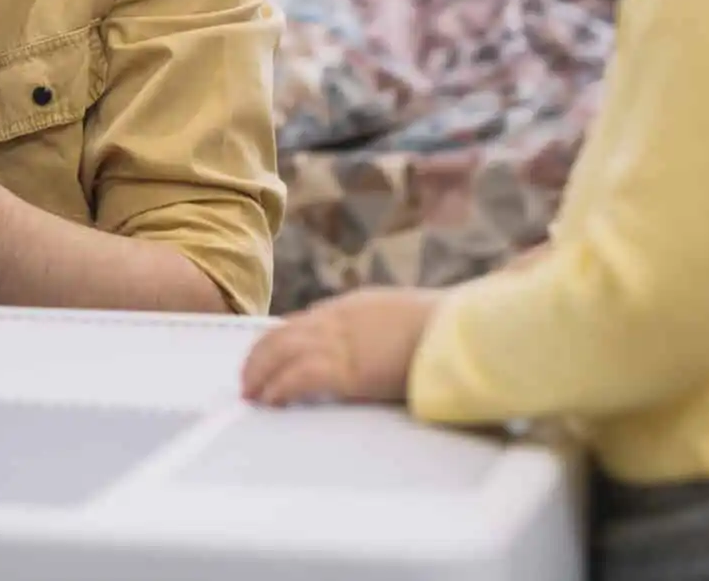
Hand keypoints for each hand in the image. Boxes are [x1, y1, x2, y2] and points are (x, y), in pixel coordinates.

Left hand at [240, 288, 441, 407]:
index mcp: (353, 308)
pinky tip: (272, 400)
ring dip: (260, 373)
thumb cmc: (446, 327)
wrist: (461, 328)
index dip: (281, 341)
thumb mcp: (406, 318)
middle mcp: (339, 320)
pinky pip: (299, 378)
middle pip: (282, 334)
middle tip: (248, 378)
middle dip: (259, 356)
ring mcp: (341, 342)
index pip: (304, 321)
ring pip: (281, 352)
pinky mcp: (348, 370)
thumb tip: (386, 347)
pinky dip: (280, 388)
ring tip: (251, 393)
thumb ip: (385, 330)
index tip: (269, 356)